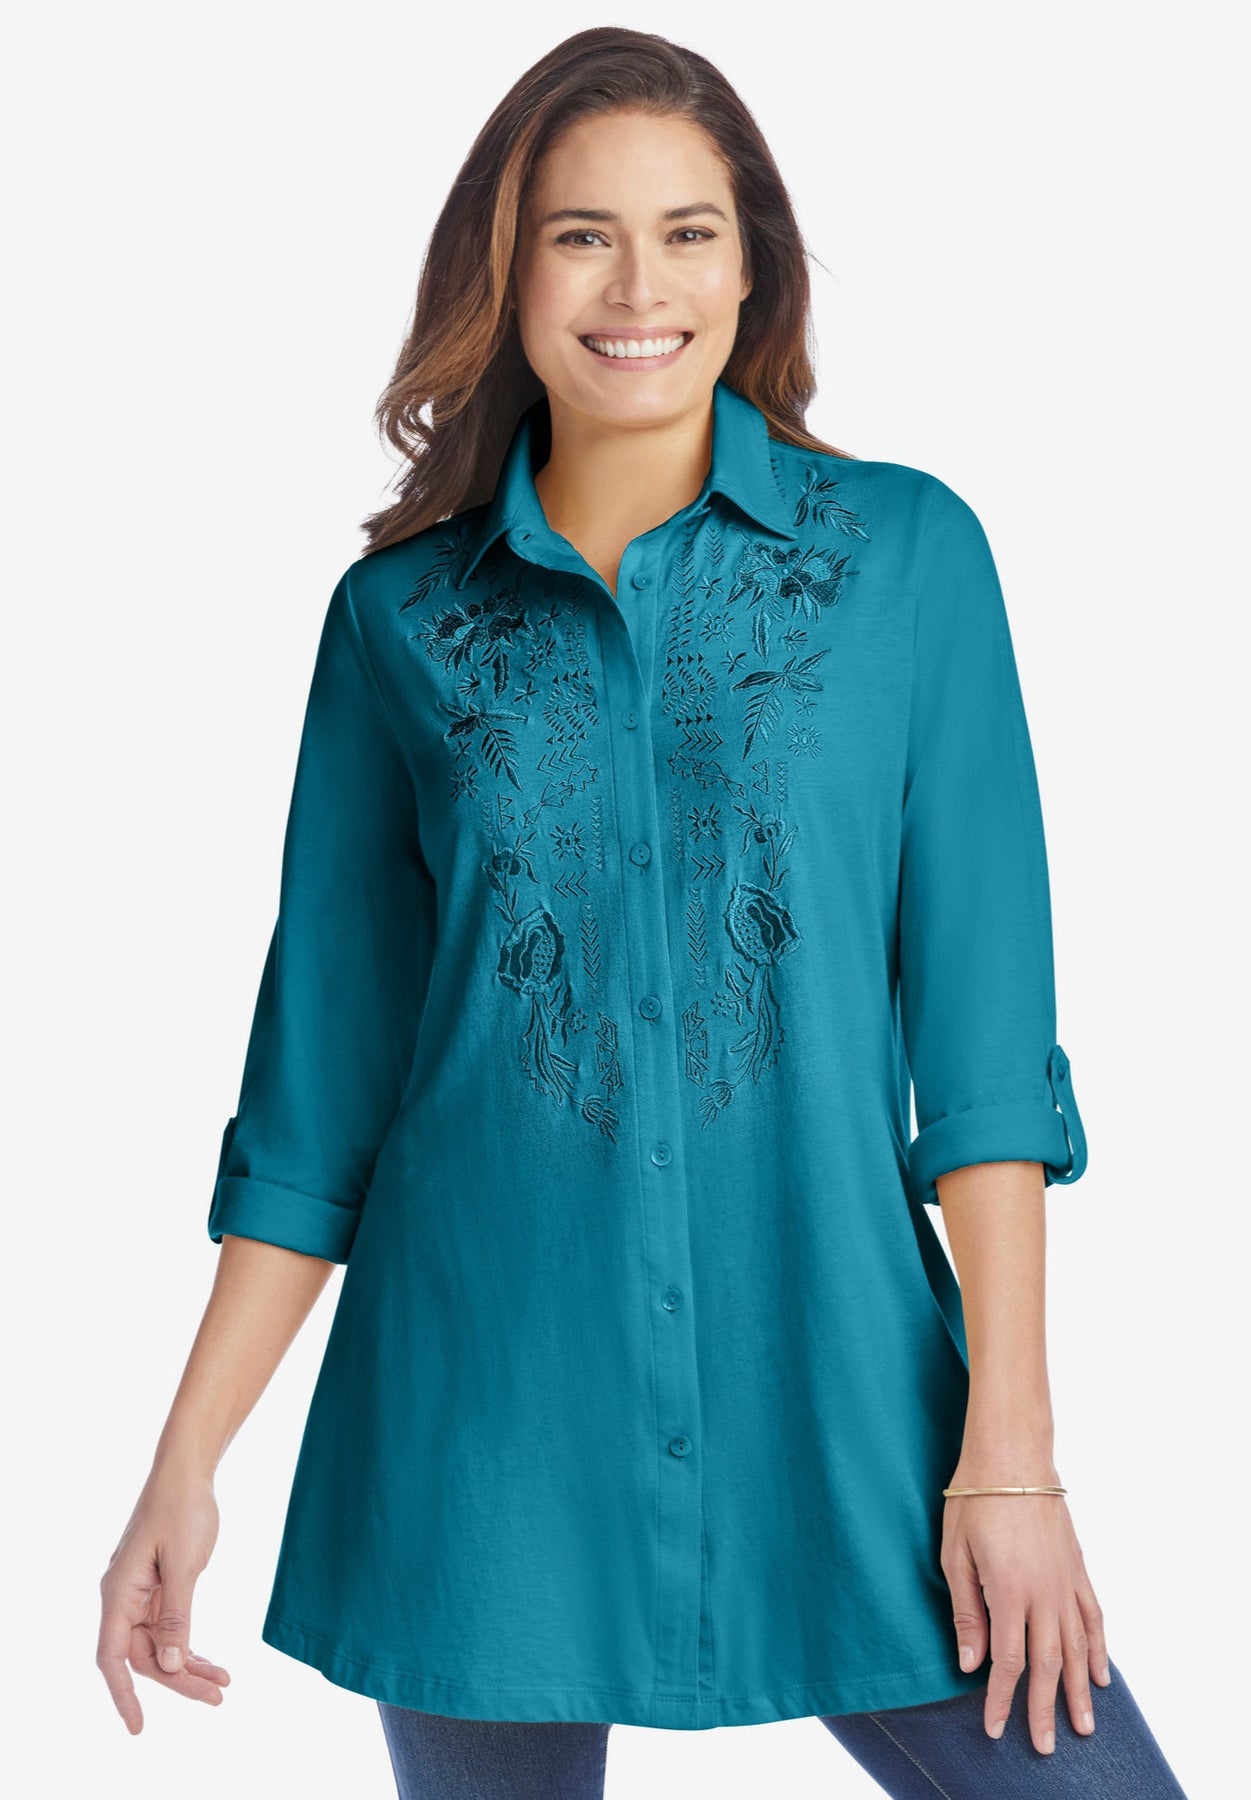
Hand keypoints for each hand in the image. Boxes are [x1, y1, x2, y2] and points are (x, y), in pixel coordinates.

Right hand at [97, 1466, 230, 1732]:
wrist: (187, 1471)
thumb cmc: (182, 1508)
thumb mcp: (183, 1563)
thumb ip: (177, 1616)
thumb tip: (172, 1665)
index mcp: (119, 1593)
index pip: (112, 1657)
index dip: (123, 1694)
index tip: (139, 1726)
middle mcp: (123, 1598)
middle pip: (143, 1656)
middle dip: (178, 1680)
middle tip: (217, 1696)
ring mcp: (141, 1594)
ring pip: (160, 1645)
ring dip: (188, 1666)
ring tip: (222, 1685)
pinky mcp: (159, 1588)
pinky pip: (170, 1628)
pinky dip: (190, 1645)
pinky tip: (211, 1663)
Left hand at [940, 1479, 1109, 1753]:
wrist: (1011, 1456)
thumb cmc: (973, 1501)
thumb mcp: (954, 1555)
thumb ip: (966, 1612)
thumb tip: (970, 1663)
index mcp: (1008, 1591)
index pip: (1009, 1661)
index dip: (1001, 1698)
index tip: (995, 1727)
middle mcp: (1043, 1593)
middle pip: (1048, 1665)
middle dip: (1044, 1709)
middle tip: (1043, 1746)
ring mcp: (1066, 1581)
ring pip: (1077, 1648)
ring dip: (1078, 1690)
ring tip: (1082, 1727)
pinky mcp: (1078, 1568)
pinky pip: (1093, 1617)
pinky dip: (1098, 1648)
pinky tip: (1100, 1674)